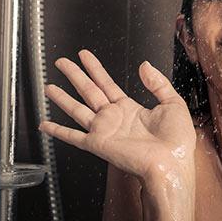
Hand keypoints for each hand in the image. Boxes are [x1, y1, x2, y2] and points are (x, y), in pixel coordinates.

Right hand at [39, 50, 196, 181]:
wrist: (171, 164)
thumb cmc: (176, 142)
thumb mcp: (173, 103)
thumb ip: (158, 83)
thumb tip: (144, 66)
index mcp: (131, 109)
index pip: (107, 84)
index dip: (95, 69)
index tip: (85, 56)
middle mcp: (114, 118)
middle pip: (89, 91)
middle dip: (75, 75)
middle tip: (62, 62)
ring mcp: (105, 131)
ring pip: (77, 109)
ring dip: (62, 98)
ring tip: (49, 86)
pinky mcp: (98, 144)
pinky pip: (73, 136)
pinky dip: (57, 131)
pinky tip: (45, 124)